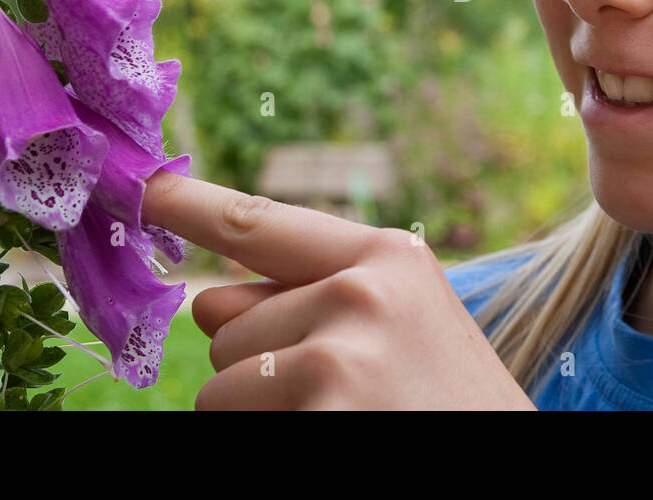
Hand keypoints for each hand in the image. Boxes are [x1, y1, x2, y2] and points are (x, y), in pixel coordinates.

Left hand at [140, 170, 536, 409]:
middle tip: (348, 394)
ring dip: (262, 410)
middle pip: (229, 322)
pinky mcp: (321, 396)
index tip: (141, 187)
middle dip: (259, 365)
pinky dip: (265, 435)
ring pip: (221, 380)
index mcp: (388, 257)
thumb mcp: (396, 335)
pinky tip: (344, 428)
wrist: (511, 465)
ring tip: (350, 415)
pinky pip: (229, 417)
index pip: (262, 222)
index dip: (193, 206)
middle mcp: (362, 285)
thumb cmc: (449, 407)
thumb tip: (203, 300)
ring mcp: (340, 342)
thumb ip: (306, 304)